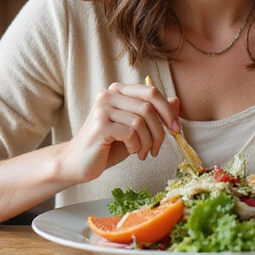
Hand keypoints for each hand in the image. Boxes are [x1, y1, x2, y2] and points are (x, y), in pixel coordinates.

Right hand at [61, 82, 180, 182]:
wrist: (78, 163)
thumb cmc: (108, 146)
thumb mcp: (136, 129)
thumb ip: (154, 114)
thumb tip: (177, 100)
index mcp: (119, 91)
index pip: (151, 92)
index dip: (168, 110)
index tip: (176, 128)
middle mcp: (109, 95)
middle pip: (149, 106)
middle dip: (160, 130)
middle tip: (158, 148)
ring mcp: (103, 109)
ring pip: (141, 122)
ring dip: (148, 142)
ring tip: (142, 153)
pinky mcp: (100, 126)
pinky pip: (130, 133)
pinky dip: (136, 146)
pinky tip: (131, 152)